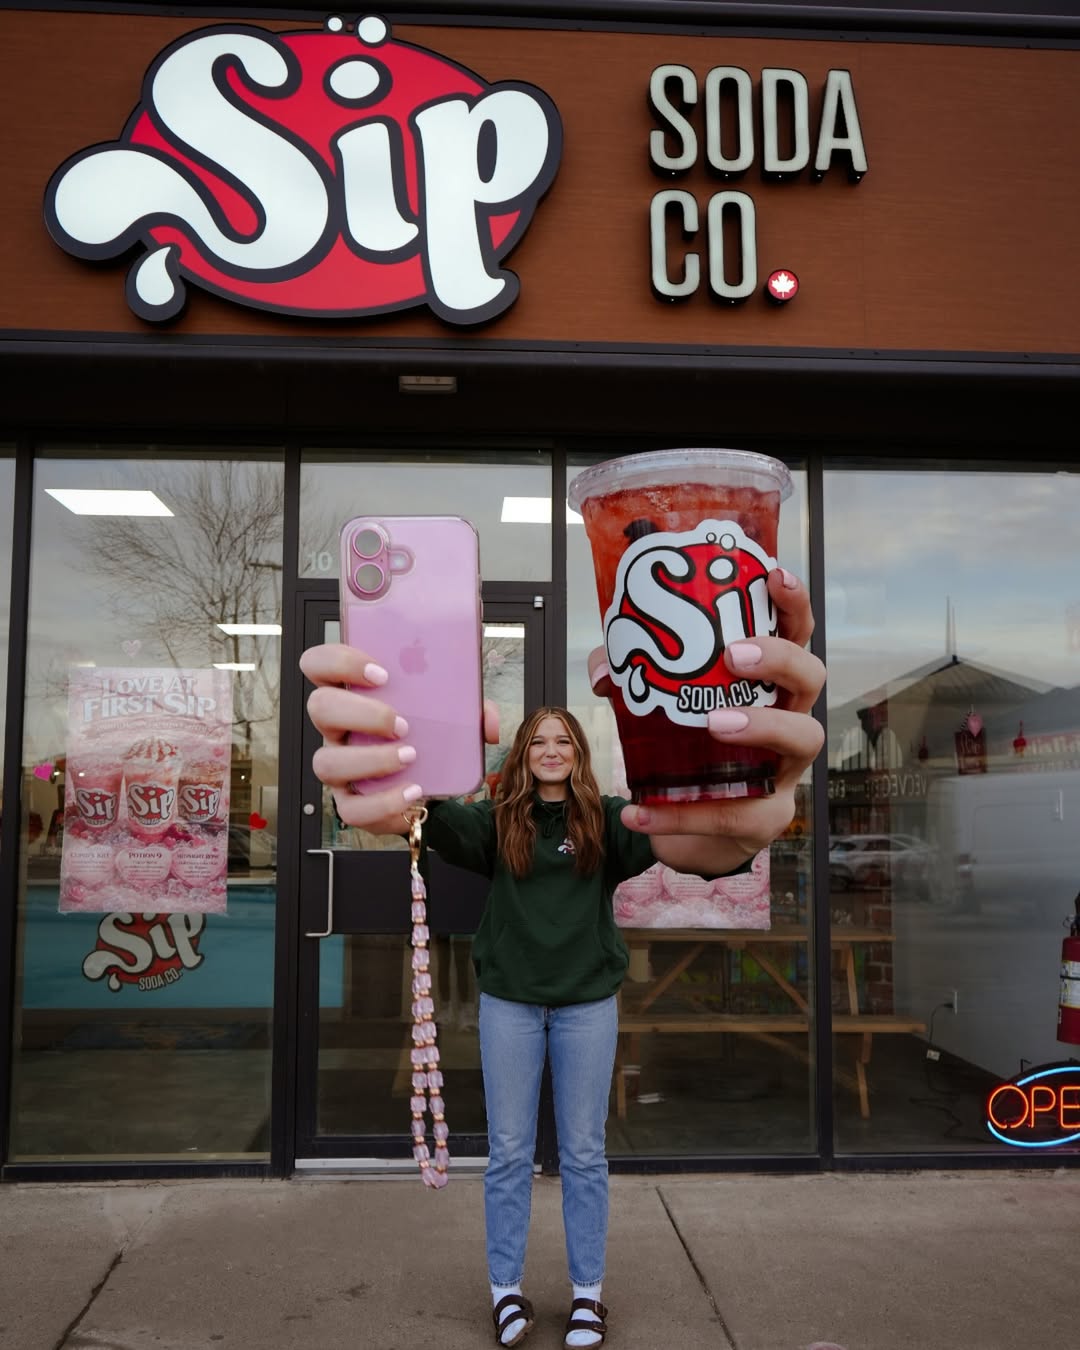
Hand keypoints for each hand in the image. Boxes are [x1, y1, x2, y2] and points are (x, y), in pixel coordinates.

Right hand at [301, 643, 498, 833]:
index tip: (381, 673)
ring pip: (326, 761)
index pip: (320, 665)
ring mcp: (339, 766)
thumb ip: (471, 709)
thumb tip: (487, 720)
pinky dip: (384, 801)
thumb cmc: (428, 737)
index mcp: (353, 694)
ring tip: (410, 756)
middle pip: (320, 707)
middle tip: (402, 722)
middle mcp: (337, 729)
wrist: (431, 784)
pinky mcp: (350, 803)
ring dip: (371, 759)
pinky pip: (352, 809)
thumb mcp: (451, 714)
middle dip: (361, 712)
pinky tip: (412, 790)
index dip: (340, 662)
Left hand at [588, 567, 824, 873]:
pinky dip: (681, 815)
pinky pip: (737, 814)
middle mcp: (788, 716)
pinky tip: (637, 810)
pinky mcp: (766, 816)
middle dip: (778, 659)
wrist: (686, 827)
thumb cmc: (685, 752)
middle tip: (732, 655)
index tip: (773, 576)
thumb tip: (605, 667)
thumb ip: (632, 676)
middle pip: (810, 676)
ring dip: (761, 723)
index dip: (791, 602)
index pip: (793, 632)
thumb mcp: (657, 706)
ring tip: (714, 723)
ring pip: (803, 737)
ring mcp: (785, 768)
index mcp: (766, 682)